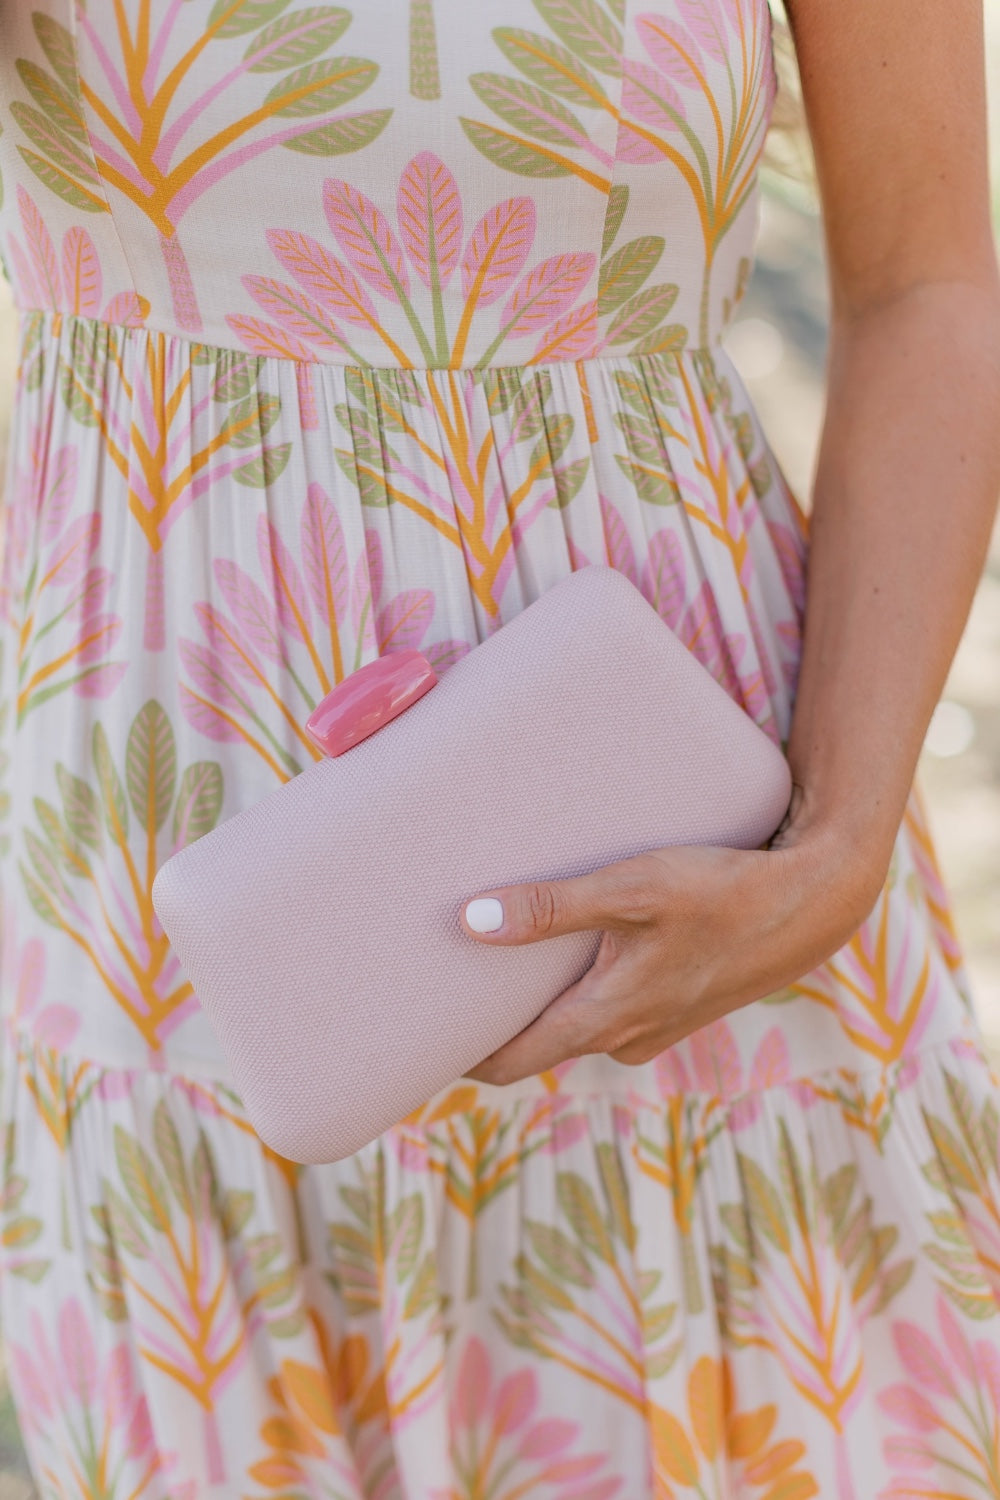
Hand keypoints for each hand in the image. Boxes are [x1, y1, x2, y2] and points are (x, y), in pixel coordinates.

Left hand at [460, 811, 885, 1085]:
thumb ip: (552, 907)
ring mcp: (656, 1028)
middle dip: (492, 1025)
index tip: (412, 1039)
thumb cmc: (722, 891)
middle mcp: (626, 1038)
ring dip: (540, 1005)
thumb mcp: (632, 890)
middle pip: (537, 1047)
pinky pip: (611, 1009)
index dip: (457, 1058)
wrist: (816, 904)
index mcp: (604, 1020)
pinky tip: (577, 949)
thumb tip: (470, 921)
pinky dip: (581, 991)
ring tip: (498, 962)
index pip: (508, 1063)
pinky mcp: (678, 1005)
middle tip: (442, 988)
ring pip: (577, 1026)